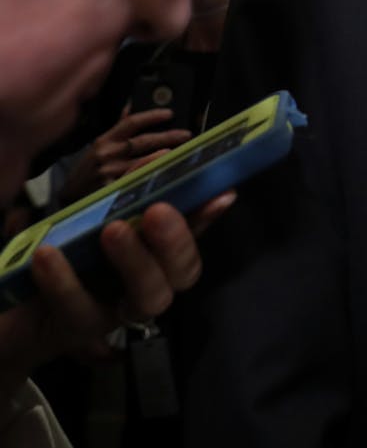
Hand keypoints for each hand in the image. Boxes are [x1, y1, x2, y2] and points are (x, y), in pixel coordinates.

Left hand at [0, 194, 232, 393]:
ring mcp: (119, 312)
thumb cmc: (68, 252)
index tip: (222, 193)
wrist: (17, 303)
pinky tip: (48, 252)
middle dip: (175, 242)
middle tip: (155, 210)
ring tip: (110, 229)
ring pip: (148, 296)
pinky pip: (80, 306)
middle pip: (182, 273)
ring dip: (135, 260)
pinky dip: (65, 279)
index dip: (209, 220)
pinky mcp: (81, 328)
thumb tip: (177, 163)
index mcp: (159, 260)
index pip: (195, 239)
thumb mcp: (100, 218)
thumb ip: (137, 198)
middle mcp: (150, 287)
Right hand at [58, 106, 191, 204]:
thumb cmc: (88, 171)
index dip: (152, 116)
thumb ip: (118, 128)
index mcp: (105, 140)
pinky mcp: (112, 190)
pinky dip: (152, 175)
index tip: (170, 113)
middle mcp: (107, 154)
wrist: (68, 199)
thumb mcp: (99, 147)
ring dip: (164, 156)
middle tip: (187, 135)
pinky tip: (165, 172)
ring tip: (182, 151)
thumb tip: (132, 105)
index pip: (131, 122)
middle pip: (144, 141)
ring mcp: (110, 173)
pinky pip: (138, 181)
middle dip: (169, 136)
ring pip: (143, 161)